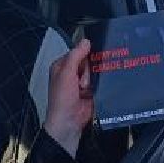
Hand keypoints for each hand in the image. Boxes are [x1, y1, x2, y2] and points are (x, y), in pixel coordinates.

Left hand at [43, 38, 93, 155]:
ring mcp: (82, 83)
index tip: (84, 65)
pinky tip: (97, 89)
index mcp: (62, 66)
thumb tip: (86, 40)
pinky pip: (101, 82)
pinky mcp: (92, 91)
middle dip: (89, 70)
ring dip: (94, 79)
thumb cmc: (62, 98)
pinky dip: (101, 85)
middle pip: (89, 61)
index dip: (83, 56)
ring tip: (86, 89)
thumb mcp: (66, 73)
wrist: (69, 122)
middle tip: (83, 82)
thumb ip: (76, 56)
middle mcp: (72, 73)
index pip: (78, 52)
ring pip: (96, 71)